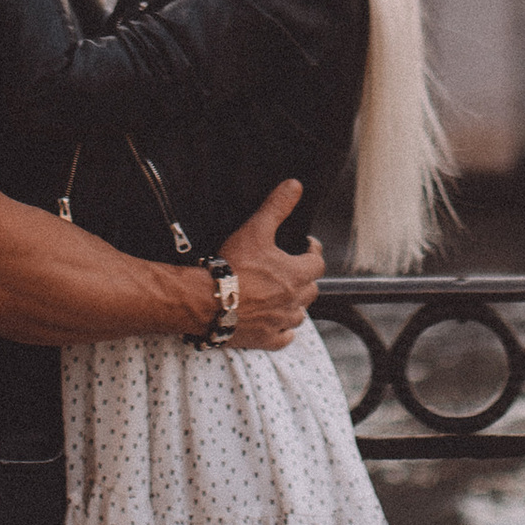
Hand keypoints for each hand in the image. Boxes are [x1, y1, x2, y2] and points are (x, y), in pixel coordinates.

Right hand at [221, 180, 321, 350]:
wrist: (207, 301)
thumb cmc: (232, 265)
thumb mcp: (256, 229)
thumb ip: (277, 207)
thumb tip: (295, 185)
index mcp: (296, 274)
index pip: (317, 263)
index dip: (312, 252)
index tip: (304, 247)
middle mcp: (294, 300)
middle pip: (311, 289)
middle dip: (304, 278)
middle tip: (290, 269)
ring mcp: (281, 321)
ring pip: (300, 314)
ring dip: (295, 304)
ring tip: (283, 295)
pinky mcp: (266, 339)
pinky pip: (285, 338)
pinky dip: (284, 331)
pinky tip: (277, 324)